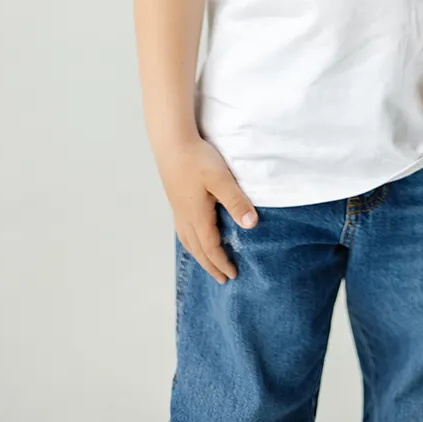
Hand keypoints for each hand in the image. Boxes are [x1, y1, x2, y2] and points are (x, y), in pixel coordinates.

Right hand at [155, 134, 258, 284]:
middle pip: (197, 250)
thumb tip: (251, 225)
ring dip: (199, 255)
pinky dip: (191, 241)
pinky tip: (194, 234)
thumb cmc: (198, 159)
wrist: (172, 142)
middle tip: (222, 279)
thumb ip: (236, 201)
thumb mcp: (221, 179)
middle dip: (210, 265)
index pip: (210, 248)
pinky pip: (183, 230)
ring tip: (208, 262)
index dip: (221, 263)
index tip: (232, 275)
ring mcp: (178, 209)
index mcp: (197, 216)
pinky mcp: (176, 199)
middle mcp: (185, 217)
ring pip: (188, 241)